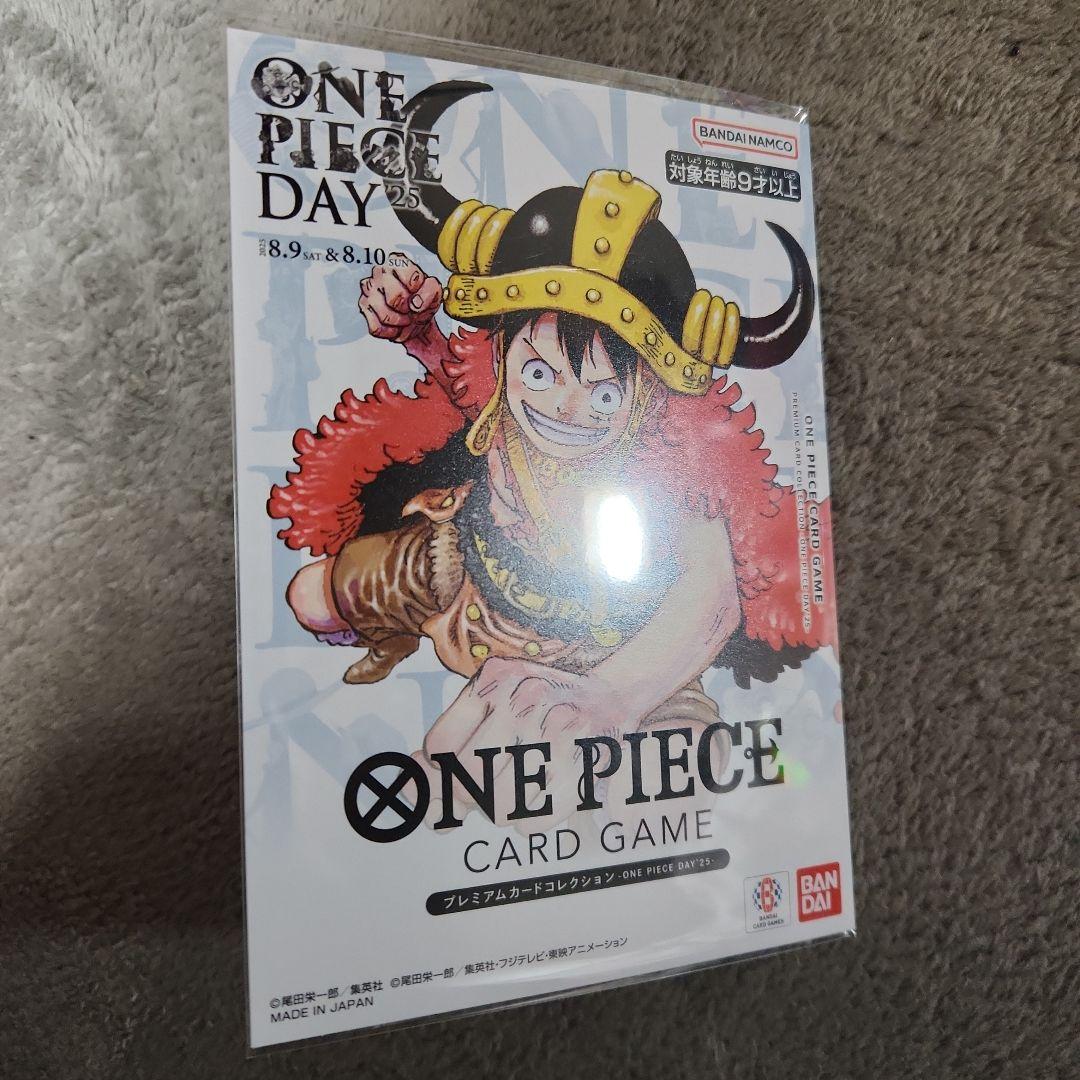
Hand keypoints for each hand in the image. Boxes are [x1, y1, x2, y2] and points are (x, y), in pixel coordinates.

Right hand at [358, 253, 440, 342]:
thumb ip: (431, 291)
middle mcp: (380, 272)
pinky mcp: (364, 307)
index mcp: (397, 262)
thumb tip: (416, 302)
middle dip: (408, 310)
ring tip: (404, 318)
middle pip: (395, 298)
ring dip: (400, 323)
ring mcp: (369, 290)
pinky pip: (377, 327)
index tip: (419, 295)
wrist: (415, 317)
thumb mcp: (435, 292)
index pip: (408, 275)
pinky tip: (395, 324)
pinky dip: (390, 332)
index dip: (418, 290)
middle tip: (411, 310)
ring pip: (385, 316)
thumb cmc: (422, 300)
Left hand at [417, 658, 629, 829]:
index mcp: (497, 678)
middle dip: (468, 792)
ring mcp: (557, 736)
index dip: (436, 769)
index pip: (439, 746)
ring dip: (499, 806)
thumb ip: (450, 741)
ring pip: (497, 809)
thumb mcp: (495, 696)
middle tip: (488, 778)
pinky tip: (540, 790)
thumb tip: (407, 789)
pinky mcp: (584, 767)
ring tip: (518, 780)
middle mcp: (525, 702)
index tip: (450, 767)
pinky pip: (533, 823)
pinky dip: (529, 819)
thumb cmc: (543, 695)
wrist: (616, 685)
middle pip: (467, 780)